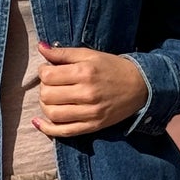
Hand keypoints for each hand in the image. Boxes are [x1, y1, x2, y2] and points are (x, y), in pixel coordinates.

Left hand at [32, 42, 147, 135]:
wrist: (140, 86)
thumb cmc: (112, 67)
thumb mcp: (89, 54)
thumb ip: (63, 52)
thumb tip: (40, 47)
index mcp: (85, 72)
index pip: (48, 76)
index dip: (43, 72)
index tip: (48, 70)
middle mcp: (87, 93)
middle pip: (47, 95)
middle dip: (43, 88)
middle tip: (51, 85)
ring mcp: (90, 113)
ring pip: (52, 114)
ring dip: (44, 106)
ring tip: (50, 99)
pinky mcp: (92, 126)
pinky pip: (64, 132)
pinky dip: (47, 129)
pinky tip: (39, 122)